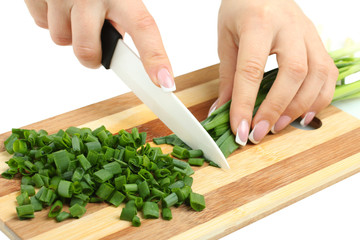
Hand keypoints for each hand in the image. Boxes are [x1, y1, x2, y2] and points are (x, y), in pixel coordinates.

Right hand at [24, 0, 175, 90]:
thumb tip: (118, 45)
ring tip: (74, 13)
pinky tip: (60, 6)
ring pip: (61, 39)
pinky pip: (42, 24)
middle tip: (94, 45)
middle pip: (88, 50)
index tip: (164, 82)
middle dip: (91, 57)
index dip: (155, 58)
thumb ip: (124, 16)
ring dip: (69, 35)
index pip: (143, 28)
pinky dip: (51, 20)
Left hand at [212, 0, 337, 144]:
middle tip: (259, 132)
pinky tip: (302, 115)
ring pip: (317, 75)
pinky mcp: (318, 42)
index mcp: (259, 23)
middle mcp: (289, 27)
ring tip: (277, 126)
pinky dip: (318, 98)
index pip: (251, 69)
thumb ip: (227, 75)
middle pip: (293, 73)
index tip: (240, 129)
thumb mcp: (226, 38)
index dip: (245, 103)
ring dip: (298, 107)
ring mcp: (309, 34)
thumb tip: (222, 110)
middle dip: (276, 108)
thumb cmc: (242, 8)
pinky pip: (328, 73)